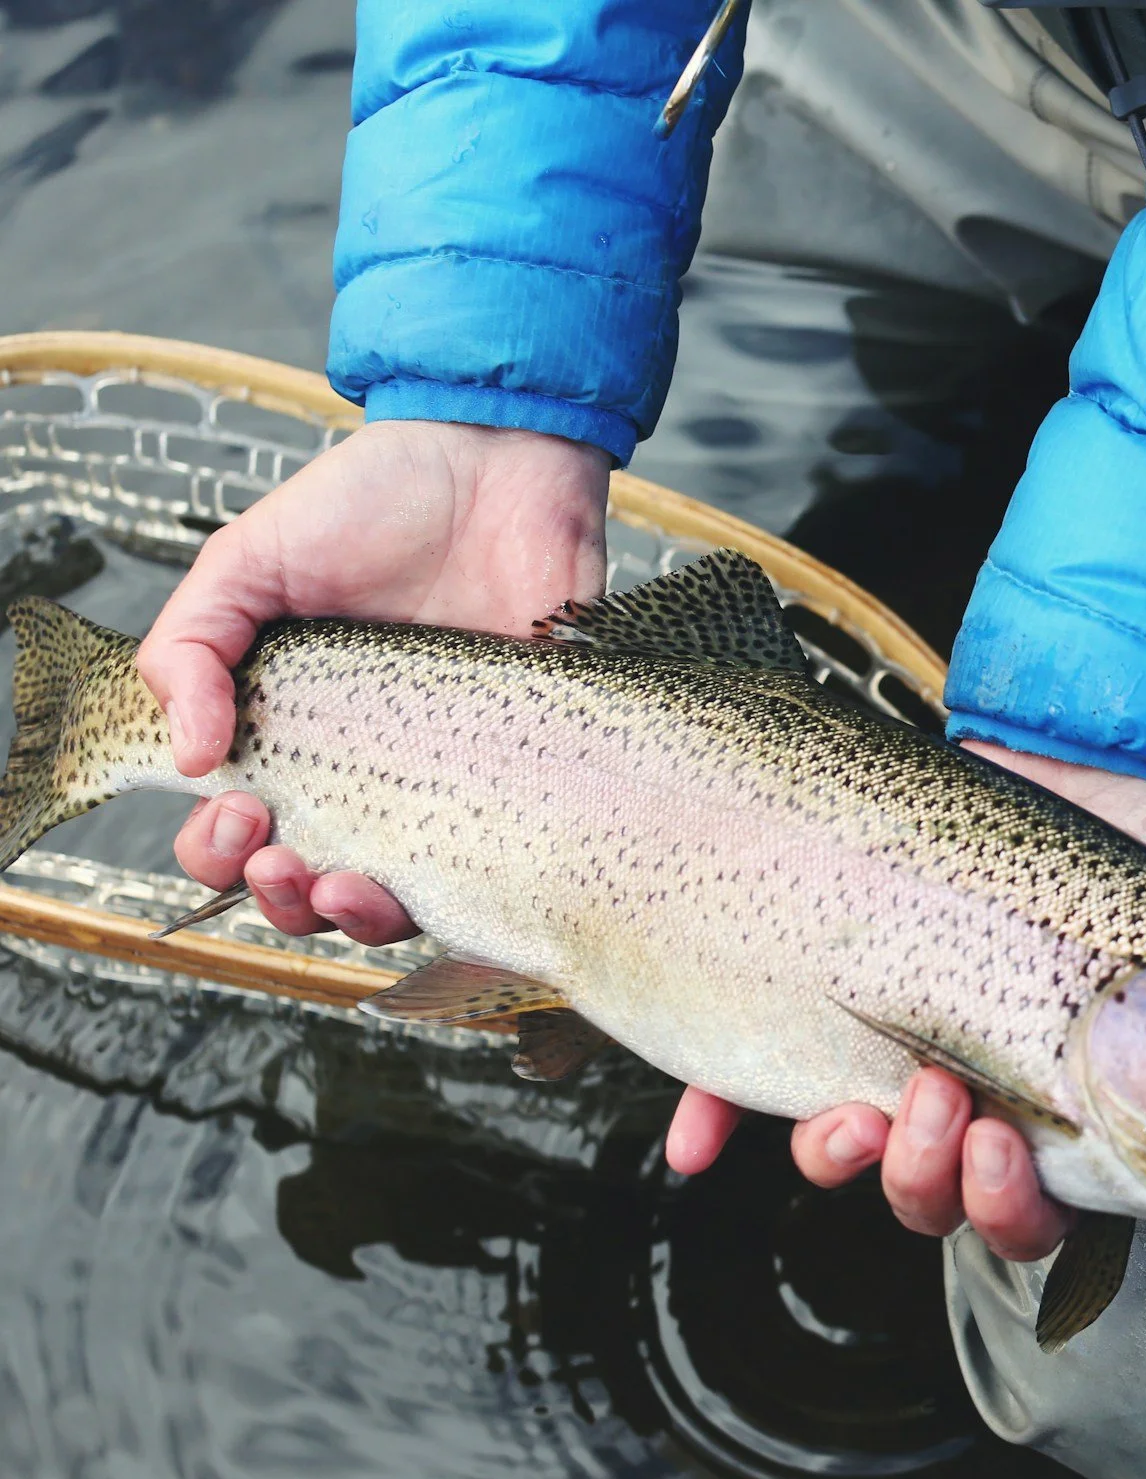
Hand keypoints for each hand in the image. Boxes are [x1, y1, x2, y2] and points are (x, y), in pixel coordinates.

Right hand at [138, 420, 609, 943]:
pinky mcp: (526, 775)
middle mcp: (365, 770)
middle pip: (305, 887)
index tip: (236, 810)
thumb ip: (192, 645)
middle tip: (278, 853)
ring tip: (340, 884)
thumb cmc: (375, 502)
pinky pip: (497, 867)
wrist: (499, 464)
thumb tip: (189, 757)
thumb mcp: (249, 558)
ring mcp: (448, 779)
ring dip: (352, 916)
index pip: (236, 833)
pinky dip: (461, 896)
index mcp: (289, 731)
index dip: (218, 852)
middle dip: (276, 896)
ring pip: (395, 899)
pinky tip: (435, 879)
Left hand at [667, 742, 1145, 1263]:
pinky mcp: (818, 1001)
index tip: (1007, 1154)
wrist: (1059, 736)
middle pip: (938, 1204)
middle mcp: (981, 1096)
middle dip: (928, 1183)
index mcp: (1075, 1108)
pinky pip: (748, 1085)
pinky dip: (718, 1118)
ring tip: (857, 1099)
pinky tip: (699, 1140)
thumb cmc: (1145, 833)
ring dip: (845, 1157)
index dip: (1014, 1216)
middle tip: (940, 1106)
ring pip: (853, 1156)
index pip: (1043, 1213)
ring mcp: (895, 1052)